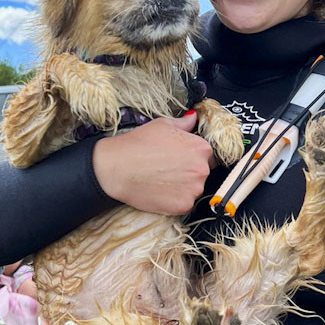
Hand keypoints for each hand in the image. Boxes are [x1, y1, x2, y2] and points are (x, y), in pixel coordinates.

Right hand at [92, 111, 213, 214]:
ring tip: (162, 179)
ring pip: (194, 189)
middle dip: (189, 171)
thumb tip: (193, 118)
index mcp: (201, 147)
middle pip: (203, 172)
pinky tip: (160, 190)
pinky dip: (175, 199)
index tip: (181, 158)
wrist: (116, 168)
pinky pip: (185, 203)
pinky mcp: (183, 206)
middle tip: (168, 169)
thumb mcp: (162, 125)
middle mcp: (202, 169)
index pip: (208, 155)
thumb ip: (184, 123)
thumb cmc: (137, 144)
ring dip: (183, 186)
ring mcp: (194, 189)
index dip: (194, 156)